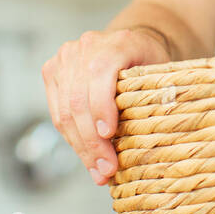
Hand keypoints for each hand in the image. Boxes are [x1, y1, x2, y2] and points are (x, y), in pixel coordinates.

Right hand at [42, 27, 172, 186]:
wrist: (132, 42)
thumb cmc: (150, 61)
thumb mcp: (162, 71)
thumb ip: (157, 93)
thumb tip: (156, 136)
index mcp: (117, 42)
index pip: (99, 74)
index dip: (101, 107)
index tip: (109, 135)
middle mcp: (86, 46)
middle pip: (79, 99)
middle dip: (92, 140)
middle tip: (106, 169)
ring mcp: (65, 58)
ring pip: (64, 111)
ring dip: (81, 147)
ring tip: (97, 171)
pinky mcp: (52, 71)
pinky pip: (56, 112)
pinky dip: (72, 138)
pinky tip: (87, 157)